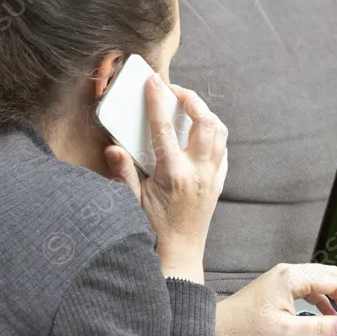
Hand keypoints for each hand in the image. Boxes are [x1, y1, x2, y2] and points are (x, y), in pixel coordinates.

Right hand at [105, 75, 228, 283]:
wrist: (181, 254)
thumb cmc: (154, 229)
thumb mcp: (133, 202)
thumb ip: (123, 172)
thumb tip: (113, 147)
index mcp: (174, 175)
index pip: (165, 128)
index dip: (158, 101)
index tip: (153, 81)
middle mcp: (199, 173)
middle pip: (205, 122)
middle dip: (192, 99)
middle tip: (174, 91)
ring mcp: (213, 177)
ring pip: (220, 132)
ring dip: (206, 114)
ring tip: (188, 107)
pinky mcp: (219, 182)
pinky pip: (223, 149)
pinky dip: (213, 133)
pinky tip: (198, 132)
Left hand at [216, 263, 336, 335]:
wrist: (221, 326)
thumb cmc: (246, 325)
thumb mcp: (287, 330)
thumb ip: (320, 326)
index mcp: (292, 277)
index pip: (334, 282)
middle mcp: (289, 272)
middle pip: (330, 275)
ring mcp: (284, 277)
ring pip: (320, 281)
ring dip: (334, 298)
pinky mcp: (280, 285)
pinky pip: (309, 287)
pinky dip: (321, 300)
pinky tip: (325, 315)